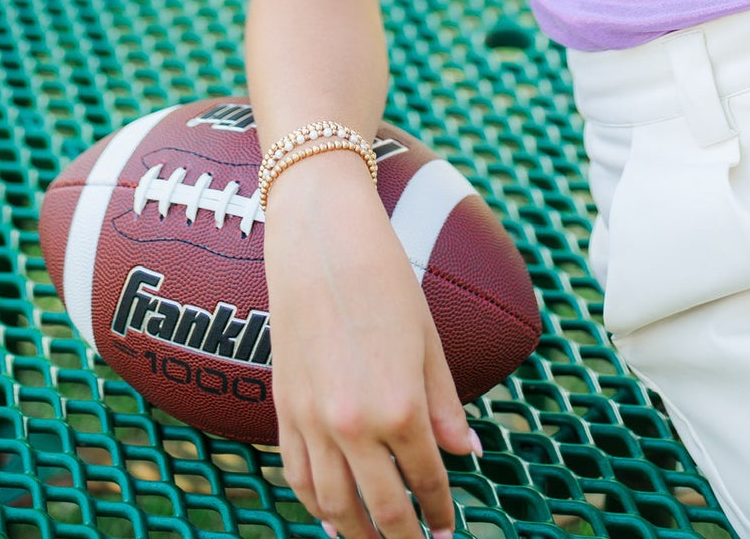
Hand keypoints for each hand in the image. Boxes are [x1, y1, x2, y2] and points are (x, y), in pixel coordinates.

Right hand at [263, 153, 478, 538]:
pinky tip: (330, 517)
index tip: (447, 527)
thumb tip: (466, 453)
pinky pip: (298, 475)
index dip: (439, 508)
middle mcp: (355, 424)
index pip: (425, 478)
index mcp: (400, 406)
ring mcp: (314, 420)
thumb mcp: (428, 340)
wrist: (321, 240)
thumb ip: (446, 404)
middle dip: (402, 536)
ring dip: (357, 532)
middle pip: (381, 506)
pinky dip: (314, 504)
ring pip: (334, 503)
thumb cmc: (384, 279)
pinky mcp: (284, 408)